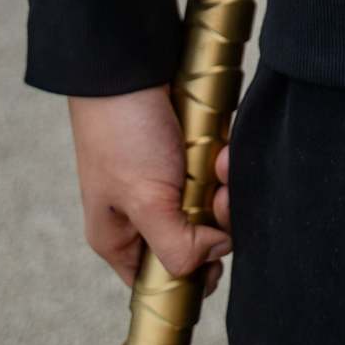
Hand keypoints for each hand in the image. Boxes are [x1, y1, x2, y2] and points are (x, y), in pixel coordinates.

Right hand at [69, 87, 230, 295]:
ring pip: (212, 206)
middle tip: (217, 198)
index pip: (158, 282)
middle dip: (215, 222)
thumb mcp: (145, 200)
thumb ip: (176, 245)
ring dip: (225, 188)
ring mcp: (167, 182)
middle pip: (194, 243)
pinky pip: (218, 171)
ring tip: (220, 164)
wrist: (128, 62)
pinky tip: (225, 150)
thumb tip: (212, 258)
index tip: (215, 262)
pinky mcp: (189, 153)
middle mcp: (142, 214)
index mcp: (118, 237)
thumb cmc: (122, 133)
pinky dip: (226, 162)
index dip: (190, 278)